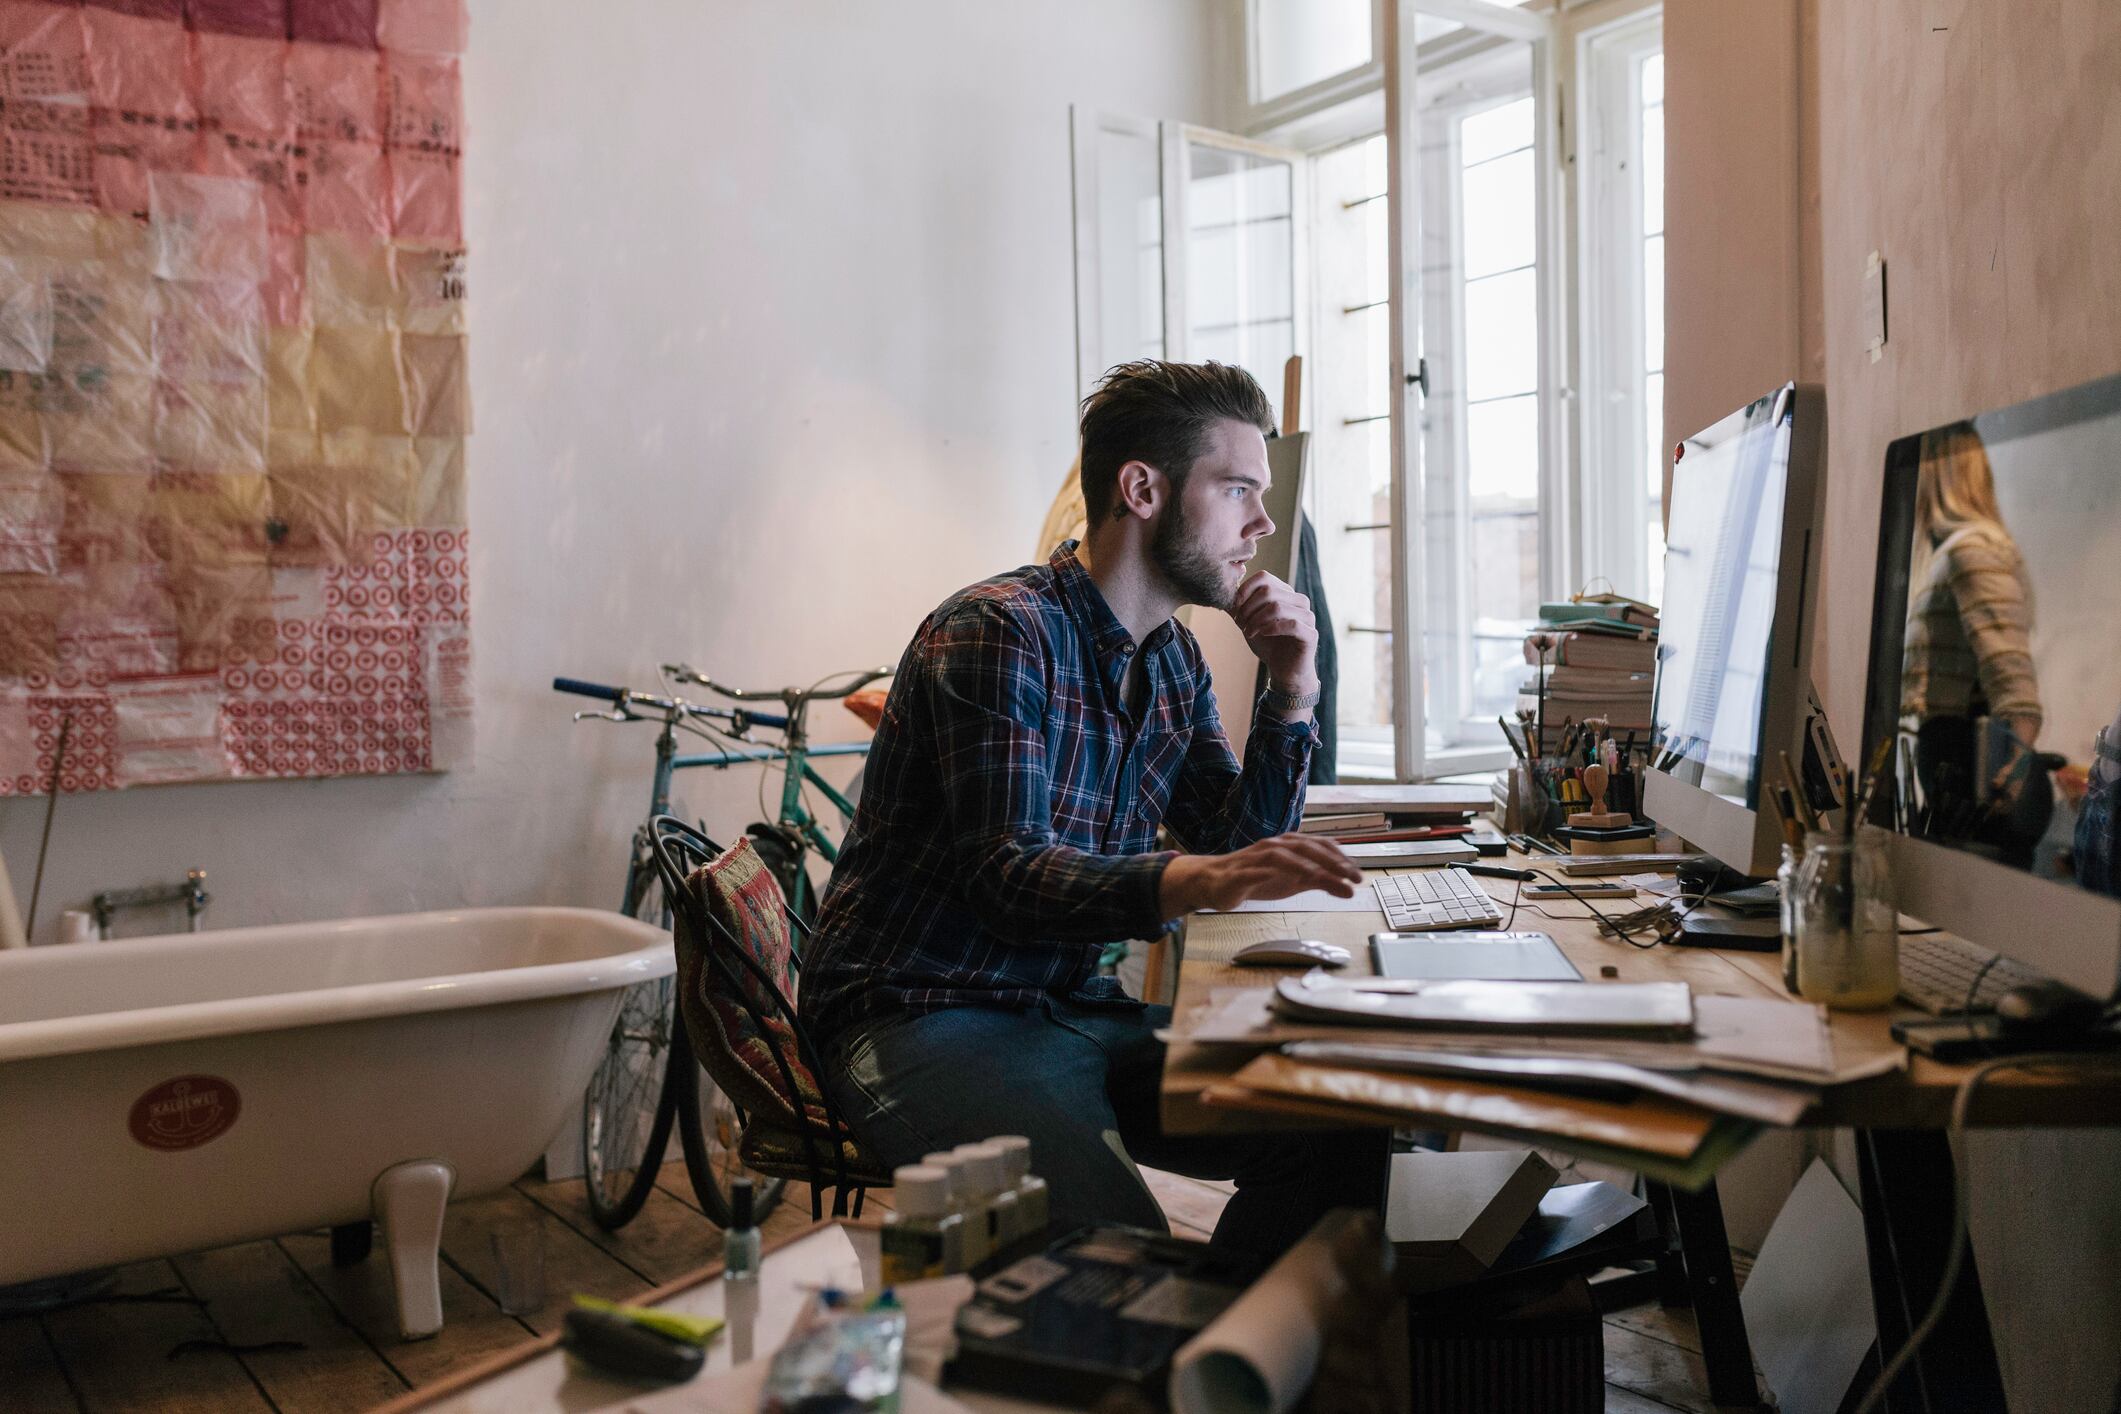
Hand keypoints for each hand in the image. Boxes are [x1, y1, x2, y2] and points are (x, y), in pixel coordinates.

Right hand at [1158, 834, 1363, 917]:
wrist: (1215, 882)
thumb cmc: (1257, 878)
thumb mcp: (1294, 882)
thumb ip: (1320, 881)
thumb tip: (1349, 888)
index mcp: (1289, 846)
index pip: (1319, 846)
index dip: (1340, 858)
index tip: (1356, 874)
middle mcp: (1275, 847)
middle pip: (1306, 848)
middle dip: (1330, 862)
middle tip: (1350, 877)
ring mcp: (1256, 858)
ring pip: (1284, 857)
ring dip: (1306, 867)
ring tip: (1325, 879)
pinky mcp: (1240, 873)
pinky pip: (1255, 872)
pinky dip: (1268, 874)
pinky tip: (1283, 880)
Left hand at [1230, 571, 1318, 694]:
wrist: (1283, 670)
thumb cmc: (1267, 644)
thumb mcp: (1248, 622)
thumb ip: (1238, 607)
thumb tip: (1222, 591)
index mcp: (1285, 593)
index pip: (1264, 577)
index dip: (1245, 590)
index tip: (1235, 607)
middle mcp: (1299, 601)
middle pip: (1268, 590)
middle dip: (1248, 607)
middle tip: (1240, 623)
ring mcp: (1307, 616)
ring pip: (1277, 606)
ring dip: (1257, 620)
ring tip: (1248, 632)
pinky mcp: (1311, 634)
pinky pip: (1291, 624)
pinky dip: (1271, 628)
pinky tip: (1262, 634)